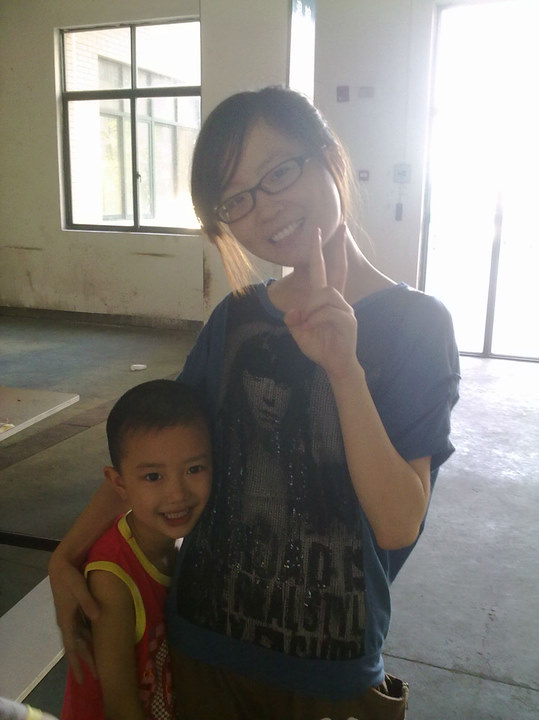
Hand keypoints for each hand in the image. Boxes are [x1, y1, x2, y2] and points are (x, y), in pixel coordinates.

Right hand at [49, 552, 98, 682]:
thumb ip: (88, 602)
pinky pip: (82, 629)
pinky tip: (97, 642)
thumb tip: (97, 616)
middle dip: (86, 661)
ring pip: (80, 639)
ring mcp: (71, 617)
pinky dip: (89, 638)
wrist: (62, 566)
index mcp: (66, 620)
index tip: (83, 678)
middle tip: (96, 676)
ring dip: (88, 650)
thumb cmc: (70, 578)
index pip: (72, 647)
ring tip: (98, 663)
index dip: (78, 663)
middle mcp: (67, 622)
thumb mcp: (79, 588)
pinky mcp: (75, 611)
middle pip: (78, 646)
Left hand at [284, 224, 357, 379]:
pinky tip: (311, 327)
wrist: (334, 365)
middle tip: (339, 226)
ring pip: (325, 293)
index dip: (321, 252)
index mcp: (325, 300)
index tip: (321, 232)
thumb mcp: (299, 332)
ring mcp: (345, 309)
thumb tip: (292, 311)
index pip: (324, 271)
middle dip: (336, 247)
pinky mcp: (349, 320)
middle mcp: (337, 300)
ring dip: (310, 307)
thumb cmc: (320, 347)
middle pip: (337, 269)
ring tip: (305, 321)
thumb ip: (293, 319)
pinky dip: (314, 320)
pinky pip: (327, 312)